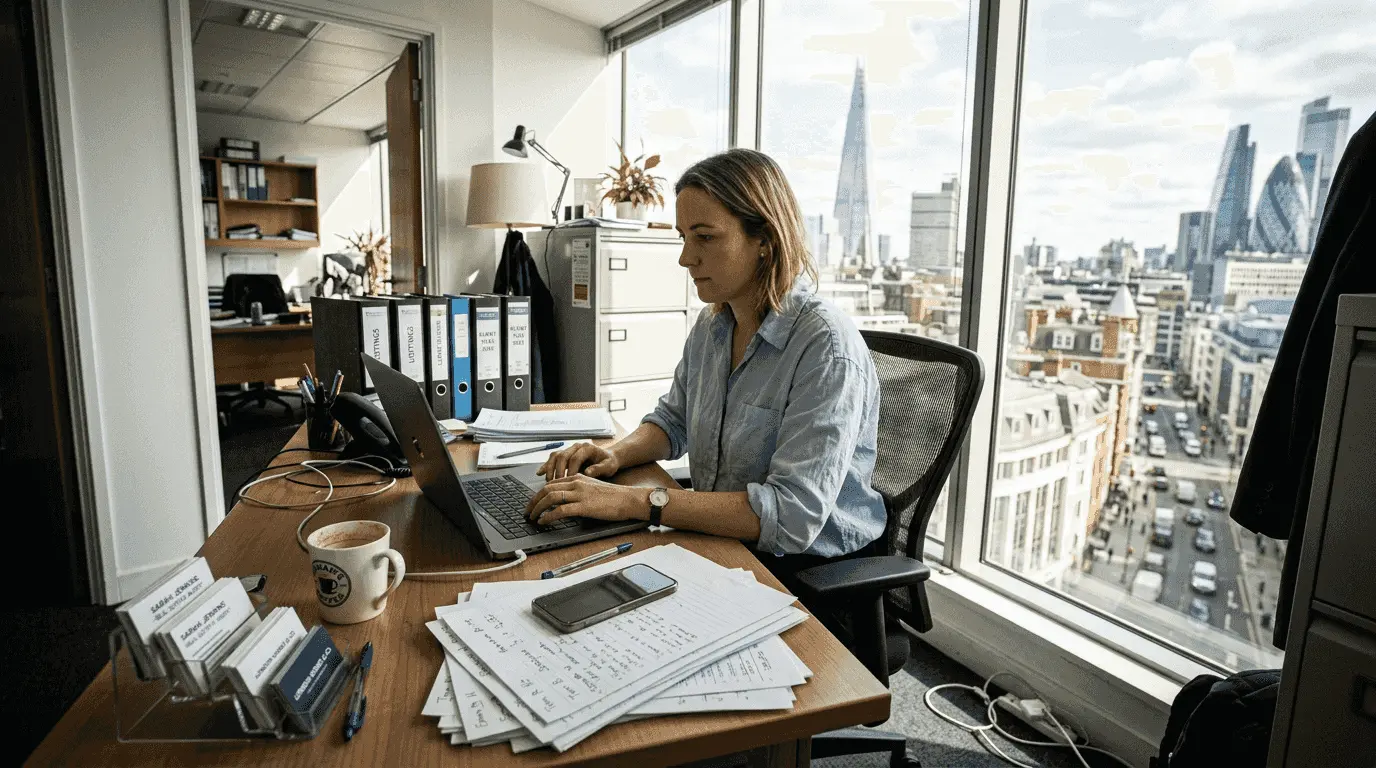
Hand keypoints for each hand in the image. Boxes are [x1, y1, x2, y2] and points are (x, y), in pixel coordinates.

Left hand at [525, 474, 646, 525]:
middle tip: (527, 512)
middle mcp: (576, 483)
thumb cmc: (613, 497)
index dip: (538, 495)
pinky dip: (549, 516)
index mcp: (577, 477)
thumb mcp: (592, 488)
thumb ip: (577, 491)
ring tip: (532, 517)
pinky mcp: (584, 506)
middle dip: (533, 501)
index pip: (551, 484)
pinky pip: (561, 510)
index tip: (533, 504)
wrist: (628, 499)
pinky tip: (544, 521)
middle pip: (546, 489)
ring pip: (550, 498)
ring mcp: (580, 494)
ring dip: (538, 508)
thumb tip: (563, 501)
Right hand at [536, 442, 620, 479]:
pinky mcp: (565, 455)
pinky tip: (540, 473)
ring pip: (555, 456)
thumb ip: (599, 469)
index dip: (570, 471)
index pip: (575, 458)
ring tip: (548, 482)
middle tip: (556, 485)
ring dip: (550, 469)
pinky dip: (546, 466)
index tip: (568, 482)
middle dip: (558, 471)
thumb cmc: (609, 463)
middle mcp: (577, 446)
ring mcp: (570, 450)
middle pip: (563, 456)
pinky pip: (553, 458)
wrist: (609, 458)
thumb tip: (587, 472)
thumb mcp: (609, 466)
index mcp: (587, 448)